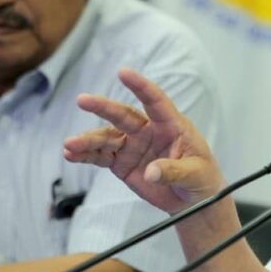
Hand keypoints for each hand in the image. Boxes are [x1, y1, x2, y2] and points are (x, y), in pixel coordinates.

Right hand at [63, 68, 224, 213]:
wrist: (193, 198)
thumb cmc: (201, 177)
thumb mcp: (195, 173)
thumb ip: (173, 171)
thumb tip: (151, 172)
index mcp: (171, 125)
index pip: (155, 101)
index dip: (140, 86)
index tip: (123, 72)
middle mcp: (148, 131)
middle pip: (123, 116)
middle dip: (103, 108)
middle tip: (83, 100)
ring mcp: (133, 146)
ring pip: (107, 138)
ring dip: (88, 140)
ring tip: (70, 145)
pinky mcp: (123, 163)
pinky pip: (101, 156)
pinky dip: (86, 155)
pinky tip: (71, 154)